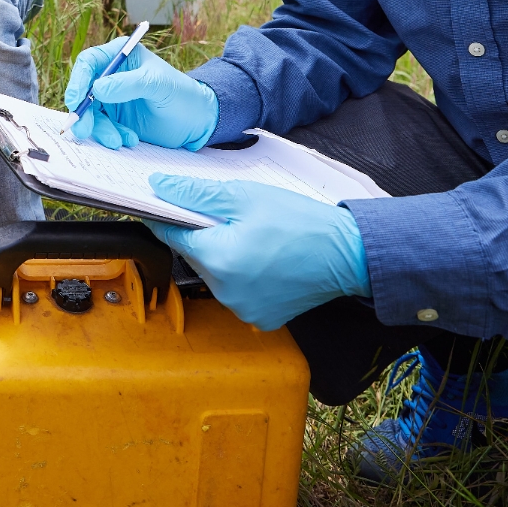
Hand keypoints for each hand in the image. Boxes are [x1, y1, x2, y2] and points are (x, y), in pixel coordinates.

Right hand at [62, 43, 217, 150]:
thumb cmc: (182, 94)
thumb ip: (128, 84)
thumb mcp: (158, 85)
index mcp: (121, 56)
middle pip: (83, 90)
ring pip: (91, 113)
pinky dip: (111, 136)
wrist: (196, 121)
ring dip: (100, 129)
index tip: (76, 99)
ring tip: (119, 140)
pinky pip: (102, 128)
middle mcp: (111, 76)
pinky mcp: (115, 119)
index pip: (89, 62)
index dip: (78, 79)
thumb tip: (97, 89)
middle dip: (83, 112)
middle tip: (84, 129)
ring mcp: (112, 99)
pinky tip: (129, 140)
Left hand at [144, 175, 369, 330]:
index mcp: (218, 259)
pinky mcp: (260, 318)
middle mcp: (225, 292)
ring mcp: (242, 309)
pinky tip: (266, 260)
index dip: (170, 216)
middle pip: (195, 255)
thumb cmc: (302, 223)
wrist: (348, 254)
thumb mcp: (245, 196)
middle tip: (235, 218)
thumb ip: (197, 194)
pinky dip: (244, 276)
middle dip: (207, 235)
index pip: (172, 235)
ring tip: (256, 239)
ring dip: (225, 256)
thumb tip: (159, 188)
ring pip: (216, 274)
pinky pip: (237, 292)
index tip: (171, 205)